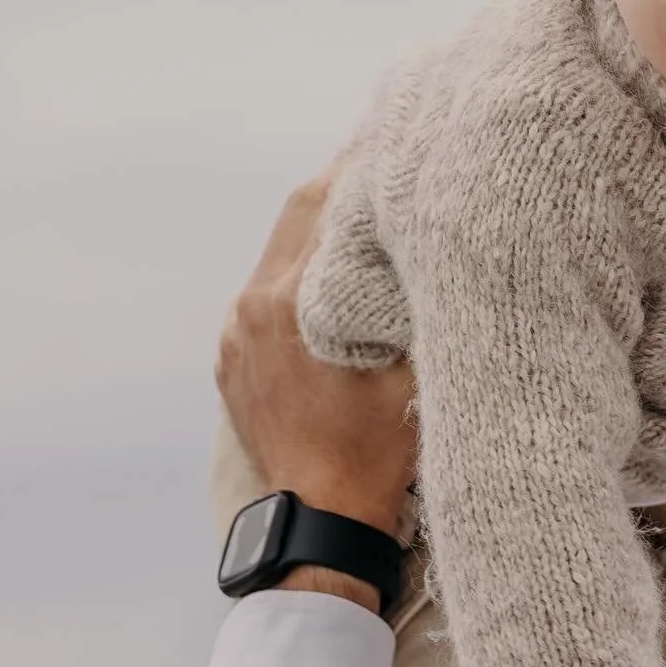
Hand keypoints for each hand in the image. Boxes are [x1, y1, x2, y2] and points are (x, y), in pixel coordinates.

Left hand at [216, 171, 416, 537]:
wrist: (323, 521)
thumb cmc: (377, 450)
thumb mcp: (415, 366)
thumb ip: (416, 296)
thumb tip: (433, 238)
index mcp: (291, 299)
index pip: (325, 202)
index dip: (363, 169)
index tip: (397, 145)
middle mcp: (250, 307)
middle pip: (296, 216)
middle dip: (341, 189)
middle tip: (385, 166)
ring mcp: (234, 335)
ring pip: (279, 255)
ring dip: (320, 234)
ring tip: (366, 224)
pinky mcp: (231, 361)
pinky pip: (265, 297)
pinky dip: (299, 279)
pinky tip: (334, 285)